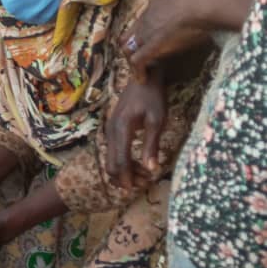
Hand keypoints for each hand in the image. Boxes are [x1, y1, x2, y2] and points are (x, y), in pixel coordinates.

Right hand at [106, 72, 166, 189]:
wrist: (142, 78)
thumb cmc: (153, 97)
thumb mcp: (157, 120)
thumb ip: (152, 145)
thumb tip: (151, 169)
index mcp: (122, 129)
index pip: (120, 161)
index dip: (126, 177)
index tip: (135, 189)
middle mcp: (111, 132)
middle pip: (111, 164)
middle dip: (125, 178)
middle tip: (143, 183)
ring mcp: (109, 131)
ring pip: (110, 160)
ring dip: (124, 172)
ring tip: (143, 175)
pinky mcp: (112, 130)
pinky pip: (113, 152)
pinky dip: (123, 163)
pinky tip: (137, 164)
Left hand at [121, 0, 208, 83]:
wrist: (205, 0)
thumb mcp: (191, 1)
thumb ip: (187, 10)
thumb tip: (198, 19)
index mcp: (155, 6)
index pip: (138, 25)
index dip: (138, 38)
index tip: (146, 48)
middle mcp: (146, 18)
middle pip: (128, 39)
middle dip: (131, 52)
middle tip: (141, 64)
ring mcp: (148, 30)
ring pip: (128, 50)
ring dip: (133, 63)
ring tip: (141, 74)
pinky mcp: (153, 43)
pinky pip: (137, 60)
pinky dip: (138, 71)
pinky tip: (143, 79)